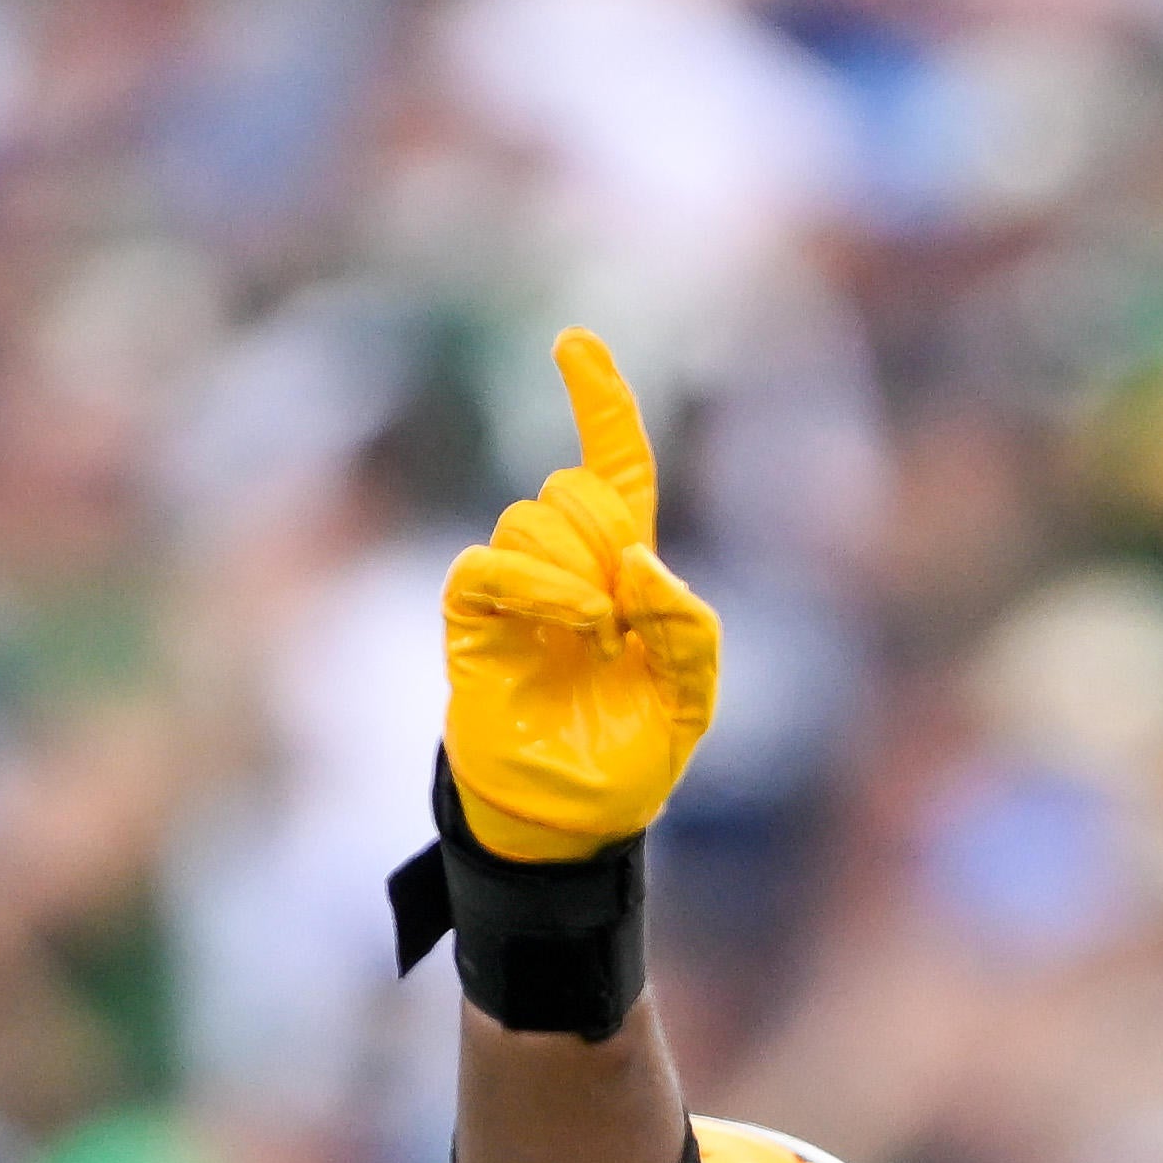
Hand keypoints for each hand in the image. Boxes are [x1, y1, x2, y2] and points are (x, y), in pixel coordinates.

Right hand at [441, 329, 721, 863]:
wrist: (576, 820)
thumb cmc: (632, 755)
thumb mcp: (691, 694)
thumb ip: (687, 625)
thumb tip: (638, 557)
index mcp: (621, 571)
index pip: (610, 467)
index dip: (597, 404)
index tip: (574, 342)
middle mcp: (561, 567)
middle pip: (573, 491)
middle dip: (610, 539)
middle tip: (625, 621)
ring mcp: (512, 590)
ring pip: (534, 521)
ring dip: (579, 574)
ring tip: (597, 644)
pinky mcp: (471, 620)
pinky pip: (492, 565)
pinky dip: (541, 584)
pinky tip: (577, 623)